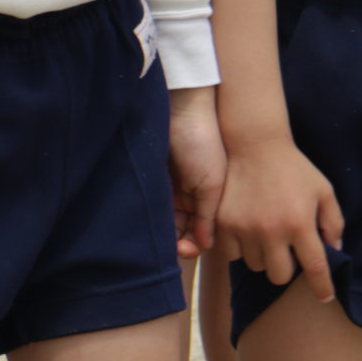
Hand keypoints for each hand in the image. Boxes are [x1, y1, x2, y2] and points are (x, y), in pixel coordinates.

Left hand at [167, 85, 224, 259]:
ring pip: (167, 221)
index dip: (195, 244)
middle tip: (171, 249)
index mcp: (211, 196)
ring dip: (164, 234)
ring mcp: (172, 188)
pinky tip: (148, 225)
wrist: (180, 110)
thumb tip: (206, 244)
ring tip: (159, 241)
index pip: (204, 230)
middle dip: (178, 242)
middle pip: (184, 228)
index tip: (185, 250)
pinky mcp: (155, 180)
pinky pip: (153, 206)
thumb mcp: (212, 184)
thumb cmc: (202, 143)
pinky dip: (152, 218)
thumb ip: (208, 215)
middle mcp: (192, 195)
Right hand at [218, 131, 342, 301]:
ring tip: (265, 232)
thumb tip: (335, 250)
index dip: (322, 288)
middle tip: (286, 247)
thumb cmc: (294, 169)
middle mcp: (272, 230)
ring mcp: (244, 228)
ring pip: (255, 265)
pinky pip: (232, 254)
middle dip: (286, 266)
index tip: (325, 297)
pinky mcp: (223, 224)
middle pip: (279, 276)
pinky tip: (246, 229)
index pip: (315, 269)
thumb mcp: (323, 190)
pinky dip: (240, 248)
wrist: (255, 145)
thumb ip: (334, 222)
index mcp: (300, 223)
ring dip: (263, 255)